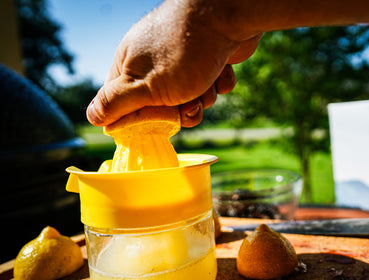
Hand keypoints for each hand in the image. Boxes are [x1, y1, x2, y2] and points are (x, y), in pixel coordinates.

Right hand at [86, 0, 260, 127]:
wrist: (226, 17)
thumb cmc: (180, 52)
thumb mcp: (143, 85)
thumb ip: (117, 102)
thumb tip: (92, 117)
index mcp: (130, 66)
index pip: (122, 104)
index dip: (138, 119)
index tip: (154, 123)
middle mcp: (155, 62)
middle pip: (163, 107)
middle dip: (179, 110)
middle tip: (187, 101)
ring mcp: (184, 60)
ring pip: (192, 98)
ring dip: (204, 96)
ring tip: (207, 80)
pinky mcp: (210, 60)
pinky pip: (213, 85)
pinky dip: (219, 81)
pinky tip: (221, 68)